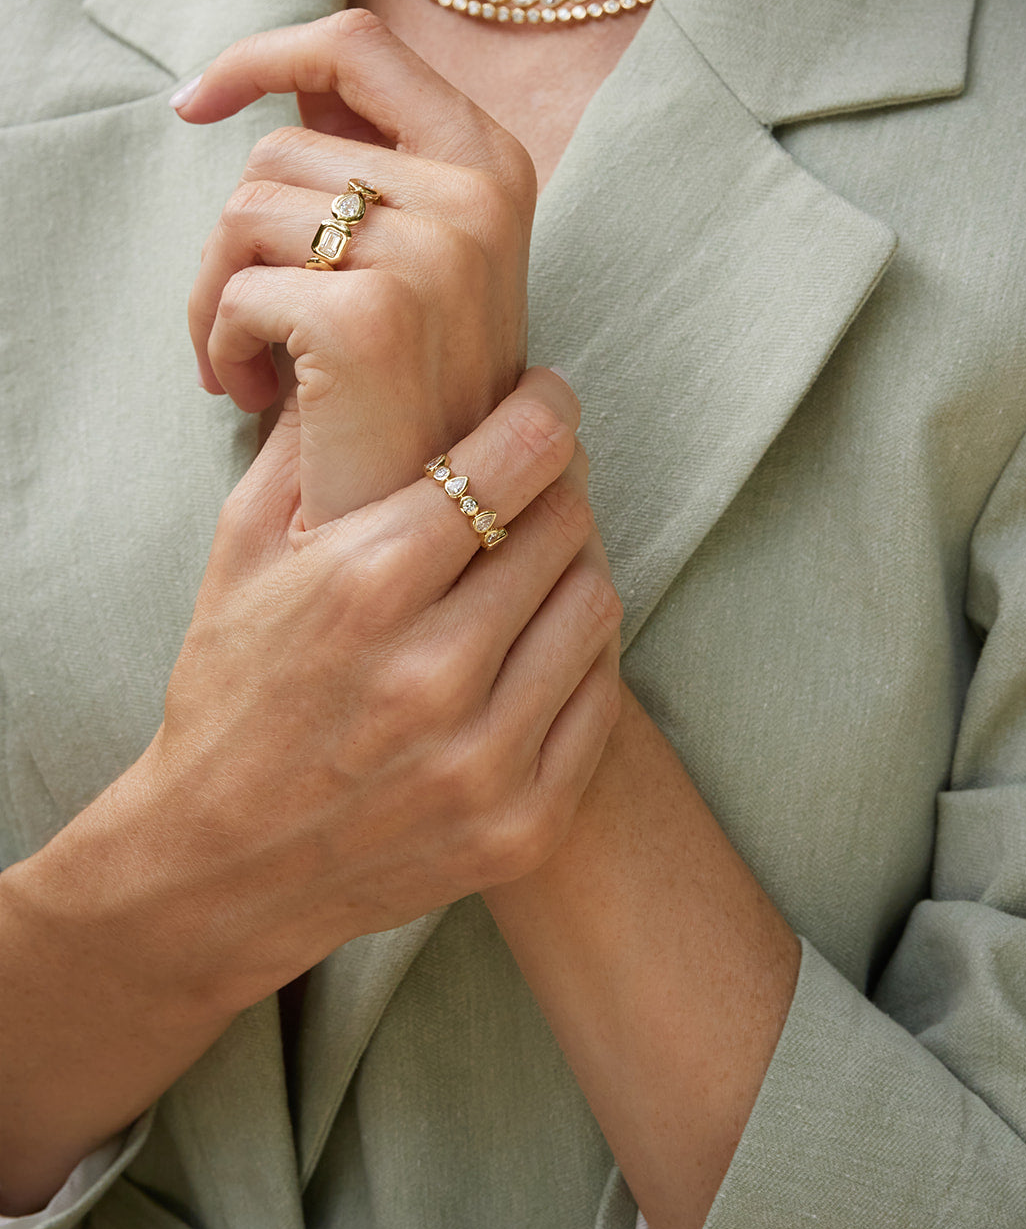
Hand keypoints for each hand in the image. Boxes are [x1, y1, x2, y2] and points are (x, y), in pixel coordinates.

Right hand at [73, 368, 620, 1016]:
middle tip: (530, 489)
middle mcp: (433, 671)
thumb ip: (306, 446)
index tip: (546, 402)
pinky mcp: (520, 824)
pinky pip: (602, 698)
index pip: (515, 460)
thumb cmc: (230, 693)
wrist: (220, 869)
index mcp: (365, 585)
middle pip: (566, 524)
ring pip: (595, 603)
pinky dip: (581, 655)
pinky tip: (538, 642)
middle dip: (553, 488)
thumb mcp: (239, 552)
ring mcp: (483, 757)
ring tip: (532, 567)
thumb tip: (363, 359)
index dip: (544, 411)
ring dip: (573, 568)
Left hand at [182, 9, 535, 525]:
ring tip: (243, 359)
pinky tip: (245, 394)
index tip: (195, 104)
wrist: (438, 517)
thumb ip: (372, 163)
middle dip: (232, 233)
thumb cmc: (411, 391)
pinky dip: (218, 344)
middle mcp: (477, 195)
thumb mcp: (419, 258)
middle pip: (278, 145)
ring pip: (244, 211)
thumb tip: (287, 78)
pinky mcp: (373, 317)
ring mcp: (434, 252)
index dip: (262, 56)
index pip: (357, 47)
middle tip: (237, 310)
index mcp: (493, 164)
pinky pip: (237, 288)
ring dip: (216, 292)